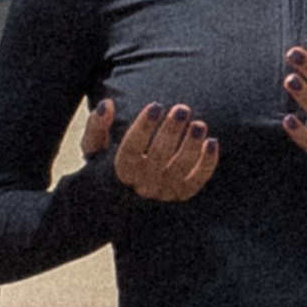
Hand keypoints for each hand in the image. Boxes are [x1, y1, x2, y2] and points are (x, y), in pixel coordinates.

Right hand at [82, 97, 218, 200]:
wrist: (119, 200)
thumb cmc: (106, 164)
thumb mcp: (95, 147)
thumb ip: (97, 126)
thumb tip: (107, 105)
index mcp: (118, 173)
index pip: (130, 149)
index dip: (143, 127)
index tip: (155, 106)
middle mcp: (141, 185)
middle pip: (157, 158)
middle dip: (171, 132)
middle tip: (182, 108)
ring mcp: (162, 193)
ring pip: (179, 171)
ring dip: (191, 147)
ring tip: (200, 124)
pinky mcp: (180, 196)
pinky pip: (196, 182)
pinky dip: (207, 164)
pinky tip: (212, 142)